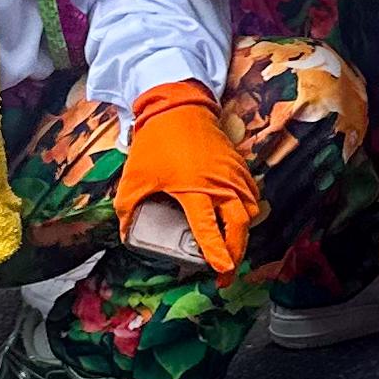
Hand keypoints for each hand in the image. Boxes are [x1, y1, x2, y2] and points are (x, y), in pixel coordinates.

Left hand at [116, 79, 265, 279]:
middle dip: (236, 253)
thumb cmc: (155, 144)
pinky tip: (237, 221)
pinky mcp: (239, 166)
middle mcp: (220, 184)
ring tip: (232, 250)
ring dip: (243, 234)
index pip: (209, 230)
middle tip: (226, 272)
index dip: (216, 254)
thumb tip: (127, 236)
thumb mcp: (134, 180)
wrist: (177, 107)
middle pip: (240, 226)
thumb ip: (129, 211)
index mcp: (194, 190)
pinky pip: (251, 195)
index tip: (221, 271)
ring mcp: (233, 174)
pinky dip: (248, 212)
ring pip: (250, 212)